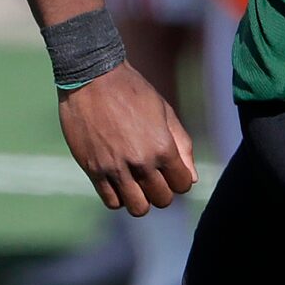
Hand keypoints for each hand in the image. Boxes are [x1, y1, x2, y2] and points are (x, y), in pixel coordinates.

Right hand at [59, 62, 196, 215]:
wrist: (92, 77)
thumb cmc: (132, 90)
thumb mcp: (164, 112)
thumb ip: (182, 146)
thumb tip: (192, 179)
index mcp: (163, 147)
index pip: (183, 184)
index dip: (180, 179)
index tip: (171, 171)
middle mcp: (141, 162)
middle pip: (162, 199)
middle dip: (162, 191)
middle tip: (154, 177)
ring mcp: (115, 168)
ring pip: (138, 208)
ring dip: (141, 199)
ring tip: (136, 184)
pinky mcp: (93, 169)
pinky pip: (111, 201)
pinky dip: (118, 197)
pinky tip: (119, 181)